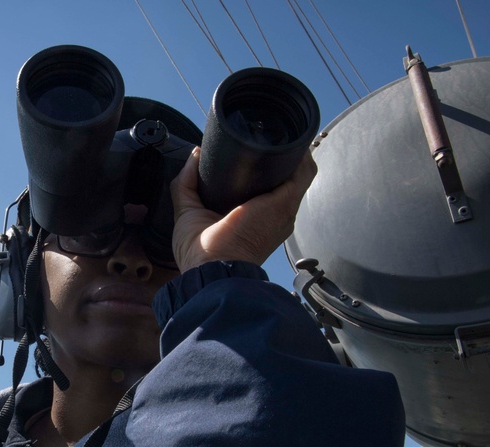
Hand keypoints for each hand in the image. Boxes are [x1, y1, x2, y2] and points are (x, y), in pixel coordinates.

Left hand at [170, 145, 316, 271]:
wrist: (212, 271)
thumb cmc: (200, 254)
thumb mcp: (188, 211)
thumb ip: (186, 183)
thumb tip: (194, 155)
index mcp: (254, 219)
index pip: (267, 190)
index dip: (261, 170)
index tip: (248, 152)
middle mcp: (274, 215)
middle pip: (286, 180)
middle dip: (276, 158)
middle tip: (260, 137)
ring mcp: (283, 209)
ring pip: (299, 173)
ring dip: (292, 152)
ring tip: (278, 132)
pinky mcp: (285, 202)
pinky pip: (303, 172)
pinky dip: (300, 155)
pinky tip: (292, 139)